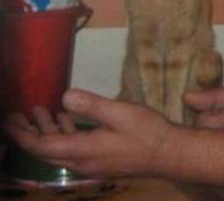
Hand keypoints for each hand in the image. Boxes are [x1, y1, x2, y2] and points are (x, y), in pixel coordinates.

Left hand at [2, 89, 174, 177]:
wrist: (170, 154)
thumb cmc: (147, 132)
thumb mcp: (121, 113)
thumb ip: (92, 105)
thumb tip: (65, 95)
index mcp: (82, 150)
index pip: (41, 146)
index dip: (22, 134)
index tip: (9, 120)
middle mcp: (82, 162)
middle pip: (46, 150)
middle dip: (29, 133)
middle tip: (16, 116)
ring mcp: (92, 164)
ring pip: (59, 150)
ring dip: (47, 132)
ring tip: (40, 112)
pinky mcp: (102, 161)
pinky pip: (73, 151)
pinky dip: (64, 135)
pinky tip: (69, 121)